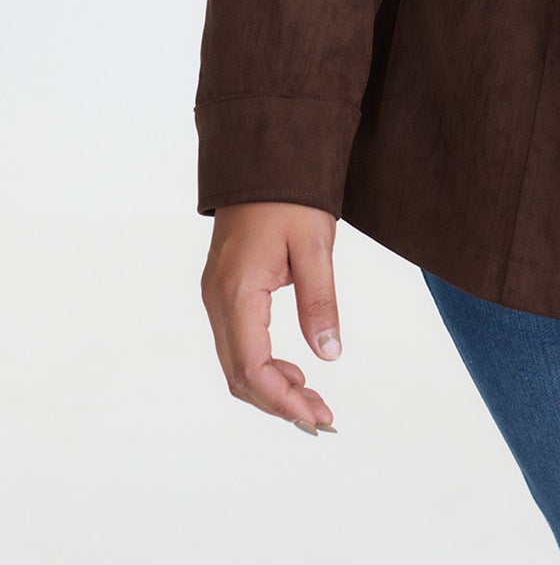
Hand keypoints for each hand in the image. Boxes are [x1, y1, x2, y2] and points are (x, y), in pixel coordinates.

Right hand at [201, 202, 342, 432]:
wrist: (262, 156)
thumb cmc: (290, 195)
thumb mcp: (314, 244)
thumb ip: (320, 301)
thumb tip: (329, 356)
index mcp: (237, 292)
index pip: (252, 368)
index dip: (283, 400)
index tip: (318, 417)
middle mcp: (217, 300)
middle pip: (239, 375)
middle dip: (279, 403)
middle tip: (322, 417)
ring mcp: (216, 296)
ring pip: (235, 363)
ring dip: (271, 388)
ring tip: (313, 400)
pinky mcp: (224, 291)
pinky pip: (237, 343)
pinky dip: (263, 365)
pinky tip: (294, 370)